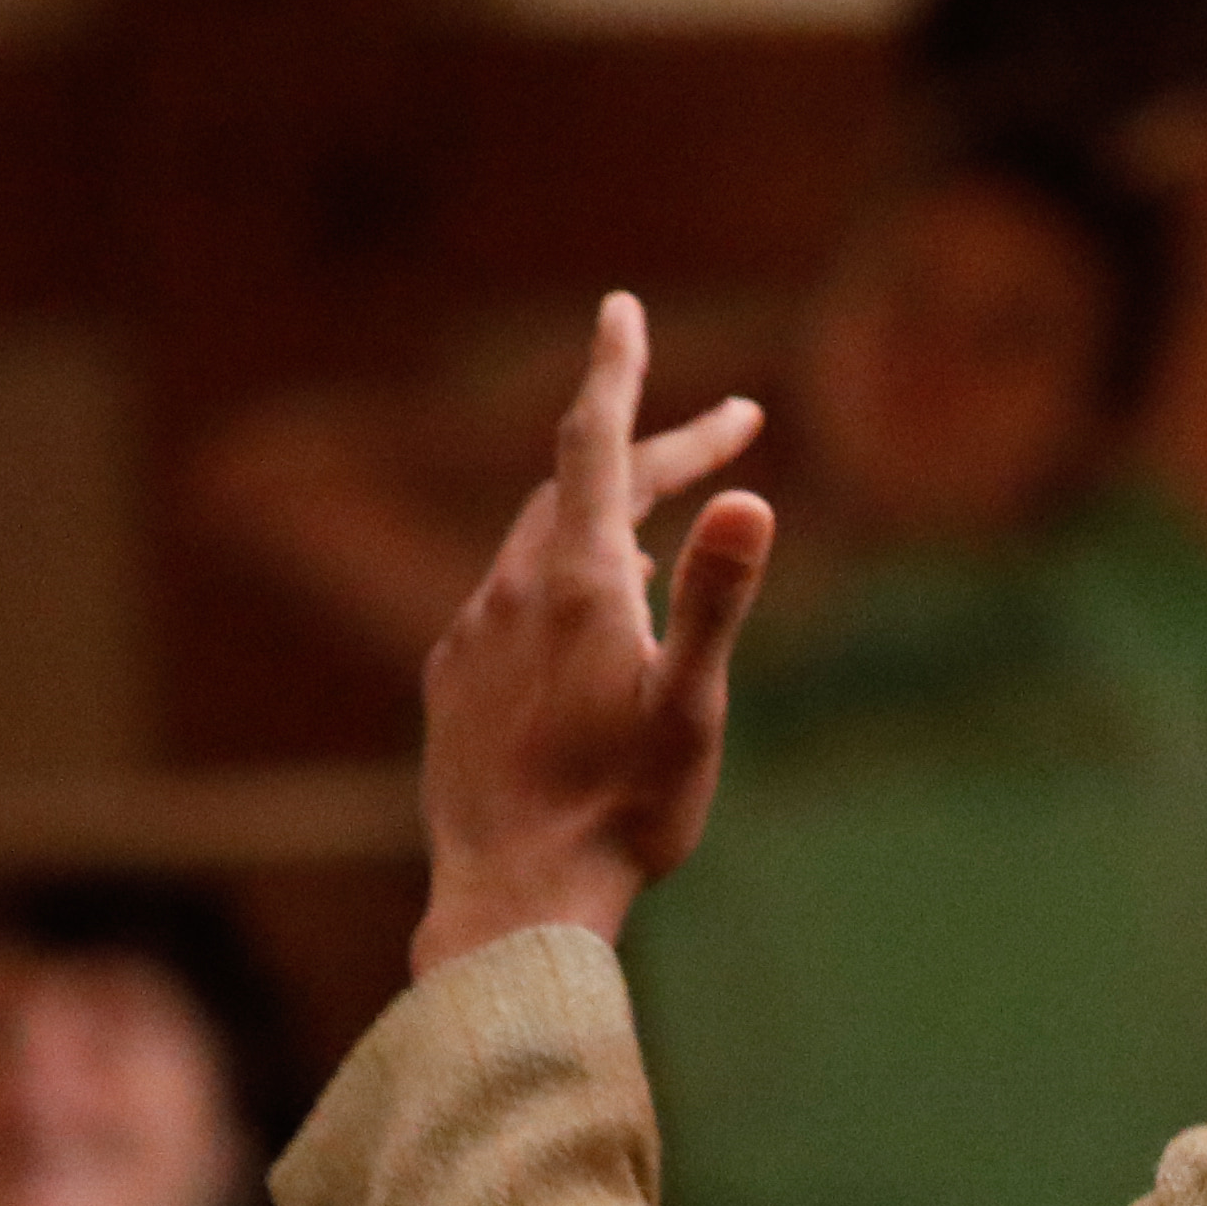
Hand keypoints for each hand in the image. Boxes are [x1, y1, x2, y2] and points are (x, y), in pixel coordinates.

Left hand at [411, 294, 774, 977]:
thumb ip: (717, 597)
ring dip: (606, 519)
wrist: (512, 898)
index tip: (622, 306)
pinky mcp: (452, 682)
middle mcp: (511, 591)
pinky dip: (558, 582)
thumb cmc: (621, 810)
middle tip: (733, 429)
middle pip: (581, 487)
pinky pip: (507, 602)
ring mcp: (472, 635)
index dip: (616, 369)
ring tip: (661, 533)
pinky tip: (587, 623)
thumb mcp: (692, 705)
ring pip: (540, 543)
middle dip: (656, 450)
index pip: (596, 443)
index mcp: (576, 581)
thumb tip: (754, 500)